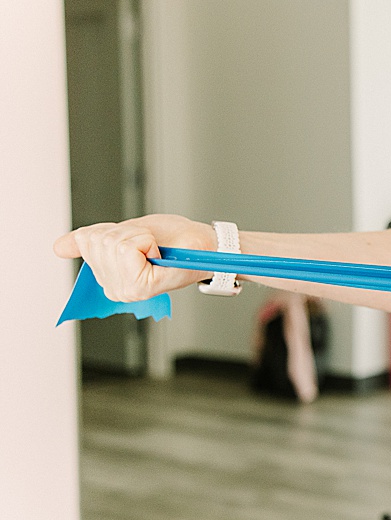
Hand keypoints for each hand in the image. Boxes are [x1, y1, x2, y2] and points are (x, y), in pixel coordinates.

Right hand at [53, 214, 216, 301]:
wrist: (205, 246)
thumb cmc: (174, 240)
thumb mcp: (127, 232)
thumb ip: (91, 240)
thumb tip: (57, 248)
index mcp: (108, 279)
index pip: (84, 239)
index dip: (114, 229)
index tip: (138, 241)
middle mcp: (113, 289)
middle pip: (99, 241)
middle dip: (127, 233)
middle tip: (151, 245)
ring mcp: (125, 290)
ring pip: (112, 242)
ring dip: (138, 236)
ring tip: (156, 249)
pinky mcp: (140, 286)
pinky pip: (126, 247)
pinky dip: (144, 239)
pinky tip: (157, 253)